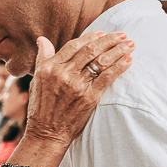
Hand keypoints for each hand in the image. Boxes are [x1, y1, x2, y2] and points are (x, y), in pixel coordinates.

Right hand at [26, 31, 132, 147]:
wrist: (47, 133)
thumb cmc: (41, 107)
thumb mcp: (37, 80)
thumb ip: (42, 58)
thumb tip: (43, 40)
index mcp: (49, 67)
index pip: (74, 46)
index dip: (90, 37)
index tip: (102, 33)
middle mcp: (63, 73)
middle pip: (90, 50)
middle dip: (109, 40)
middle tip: (122, 34)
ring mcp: (76, 85)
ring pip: (101, 61)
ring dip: (118, 50)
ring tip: (130, 44)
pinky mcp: (89, 97)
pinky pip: (107, 77)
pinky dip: (119, 67)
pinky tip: (128, 60)